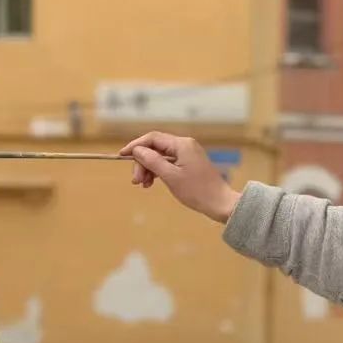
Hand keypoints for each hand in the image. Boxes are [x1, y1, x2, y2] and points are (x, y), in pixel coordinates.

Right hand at [118, 132, 239, 222]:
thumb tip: (137, 150)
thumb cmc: (197, 191)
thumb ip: (152, 161)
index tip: (122, 156)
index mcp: (182, 144)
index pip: (152, 138)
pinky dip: (158, 172)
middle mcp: (185, 145)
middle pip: (155, 148)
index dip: (135, 146)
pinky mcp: (188, 164)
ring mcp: (187, 154)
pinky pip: (168, 163)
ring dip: (148, 168)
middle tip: (136, 181)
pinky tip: (152, 183)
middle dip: (142, 162)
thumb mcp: (170, 176)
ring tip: (143, 184)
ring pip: (160, 156)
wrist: (220, 203)